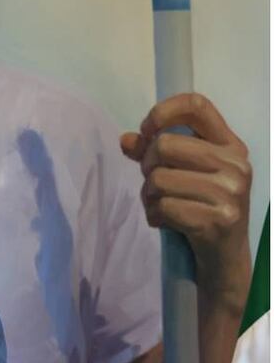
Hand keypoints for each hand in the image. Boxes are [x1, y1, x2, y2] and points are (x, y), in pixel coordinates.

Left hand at [120, 93, 250, 297]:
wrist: (223, 258)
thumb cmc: (200, 208)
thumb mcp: (183, 175)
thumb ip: (154, 155)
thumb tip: (126, 140)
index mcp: (229, 145)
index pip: (196, 105)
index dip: (162, 112)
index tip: (146, 131)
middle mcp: (236, 164)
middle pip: (165, 145)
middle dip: (147, 166)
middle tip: (154, 183)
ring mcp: (231, 192)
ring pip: (159, 179)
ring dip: (149, 196)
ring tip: (161, 205)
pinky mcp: (219, 219)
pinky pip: (164, 207)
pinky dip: (155, 216)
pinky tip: (165, 222)